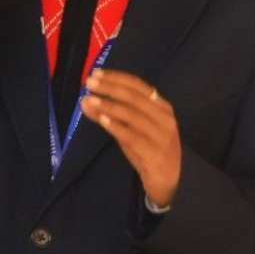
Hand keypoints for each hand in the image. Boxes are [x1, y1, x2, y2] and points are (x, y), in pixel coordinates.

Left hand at [79, 69, 181, 207]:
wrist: (168, 180)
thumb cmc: (148, 150)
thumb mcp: (129, 130)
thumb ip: (110, 115)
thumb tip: (85, 101)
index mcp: (162, 107)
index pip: (138, 86)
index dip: (116, 78)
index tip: (96, 73)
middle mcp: (164, 118)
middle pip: (134, 98)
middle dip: (110, 88)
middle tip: (89, 83)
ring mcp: (161, 136)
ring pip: (132, 115)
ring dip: (108, 106)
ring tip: (89, 101)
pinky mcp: (155, 153)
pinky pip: (132, 136)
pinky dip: (116, 126)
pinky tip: (102, 120)